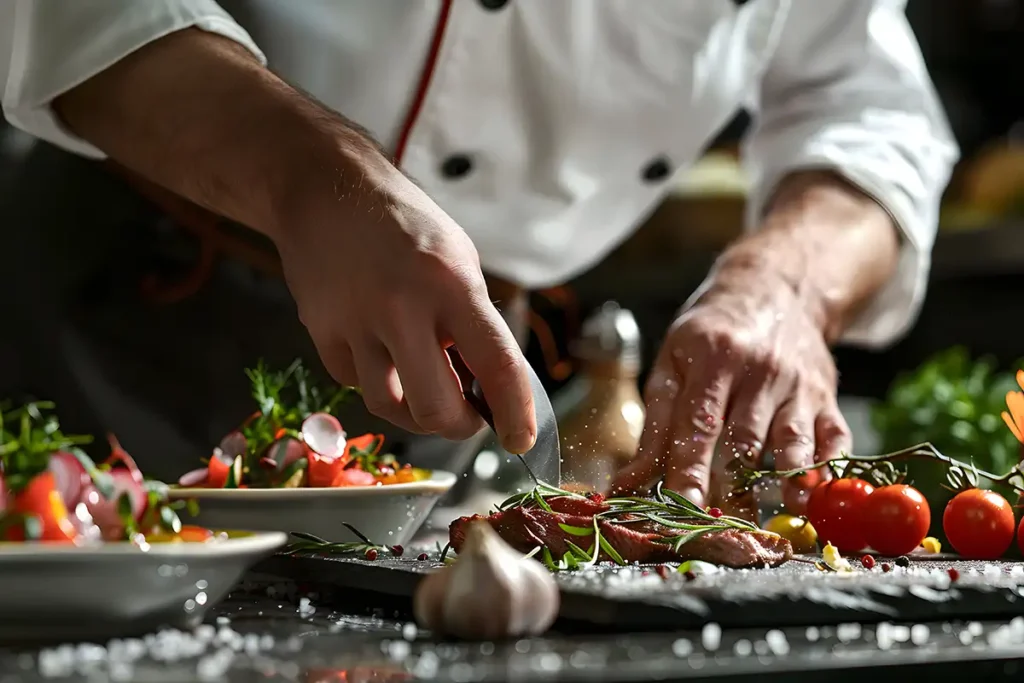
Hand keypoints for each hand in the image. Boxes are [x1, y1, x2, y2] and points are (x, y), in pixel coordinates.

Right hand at [276, 158, 536, 453]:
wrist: (324, 188)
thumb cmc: (403, 222)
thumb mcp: (458, 257)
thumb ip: (474, 320)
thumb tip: (489, 384)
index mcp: (451, 283)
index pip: (496, 365)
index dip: (516, 413)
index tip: (520, 439)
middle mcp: (402, 307)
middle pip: (435, 409)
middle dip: (460, 426)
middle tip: (470, 417)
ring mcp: (356, 323)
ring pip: (390, 407)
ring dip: (418, 414)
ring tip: (429, 391)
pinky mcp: (321, 334)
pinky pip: (357, 384)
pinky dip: (379, 381)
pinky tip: (386, 355)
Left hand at [611, 271, 850, 511]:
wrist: (775, 290)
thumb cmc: (712, 335)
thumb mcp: (673, 364)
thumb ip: (654, 427)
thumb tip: (626, 484)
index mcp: (713, 359)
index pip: (699, 422)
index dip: (690, 467)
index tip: (681, 506)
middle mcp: (759, 371)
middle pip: (745, 438)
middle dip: (734, 486)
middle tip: (724, 529)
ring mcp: (797, 385)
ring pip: (793, 439)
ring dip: (790, 479)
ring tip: (784, 513)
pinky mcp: (827, 397)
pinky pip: (834, 437)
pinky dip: (828, 468)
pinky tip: (817, 496)